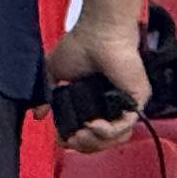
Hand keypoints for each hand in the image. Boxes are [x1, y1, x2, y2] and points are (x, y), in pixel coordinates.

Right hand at [45, 12, 149, 152]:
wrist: (99, 32)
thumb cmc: (79, 45)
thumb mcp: (53, 73)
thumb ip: (46, 96)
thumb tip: (39, 115)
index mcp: (94, 100)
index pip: (88, 135)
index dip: (74, 141)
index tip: (62, 137)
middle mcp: (111, 104)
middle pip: (101, 143)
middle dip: (82, 146)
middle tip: (72, 138)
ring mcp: (125, 103)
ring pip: (114, 140)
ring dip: (94, 143)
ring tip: (82, 132)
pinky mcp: (137, 99)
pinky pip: (125, 128)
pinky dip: (106, 132)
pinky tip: (93, 124)